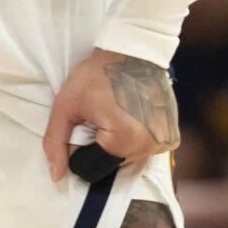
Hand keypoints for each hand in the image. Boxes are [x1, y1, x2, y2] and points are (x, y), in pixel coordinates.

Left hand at [43, 48, 181, 182]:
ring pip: (128, 159)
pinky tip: (133, 115)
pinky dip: (136, 138)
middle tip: (104, 115)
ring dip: (119, 142)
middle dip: (102, 146)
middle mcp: (149, 146)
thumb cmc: (97, 75)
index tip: (88, 121)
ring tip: (119, 113)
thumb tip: (56, 177)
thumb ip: (56, 142)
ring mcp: (164, 141)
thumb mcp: (66, 105)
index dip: (82, 147)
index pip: (90, 168)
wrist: (133, 50)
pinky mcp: (172, 136)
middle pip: (111, 166)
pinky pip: (145, 149)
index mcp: (123, 141)